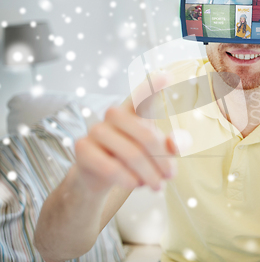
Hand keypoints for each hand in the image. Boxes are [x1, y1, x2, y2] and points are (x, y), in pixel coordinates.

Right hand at [74, 72, 177, 192]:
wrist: (99, 177)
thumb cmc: (132, 159)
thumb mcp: (155, 153)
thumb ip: (168, 147)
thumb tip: (175, 144)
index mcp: (133, 112)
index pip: (143, 97)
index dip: (154, 87)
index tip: (167, 75)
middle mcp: (114, 116)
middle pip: (146, 134)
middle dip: (162, 159)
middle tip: (170, 176)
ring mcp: (96, 130)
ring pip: (131, 154)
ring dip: (148, 174)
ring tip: (156, 186)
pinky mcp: (83, 148)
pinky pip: (110, 167)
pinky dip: (128, 180)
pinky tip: (135, 185)